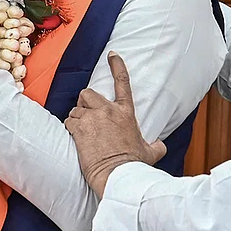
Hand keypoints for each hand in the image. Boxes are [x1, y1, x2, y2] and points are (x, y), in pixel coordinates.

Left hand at [65, 52, 165, 196]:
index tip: (112, 55)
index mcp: (126, 112)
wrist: (118, 175)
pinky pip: (69, 121)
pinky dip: (70, 128)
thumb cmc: (134, 165)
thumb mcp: (150, 153)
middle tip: (86, 114)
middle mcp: (108, 110)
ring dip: (76, 118)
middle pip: (88, 93)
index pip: (122, 81)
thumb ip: (156, 146)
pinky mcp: (79, 129)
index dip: (117, 65)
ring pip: (76, 108)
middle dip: (85, 102)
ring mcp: (93, 118)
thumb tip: (161, 146)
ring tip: (82, 132)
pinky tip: (76, 138)